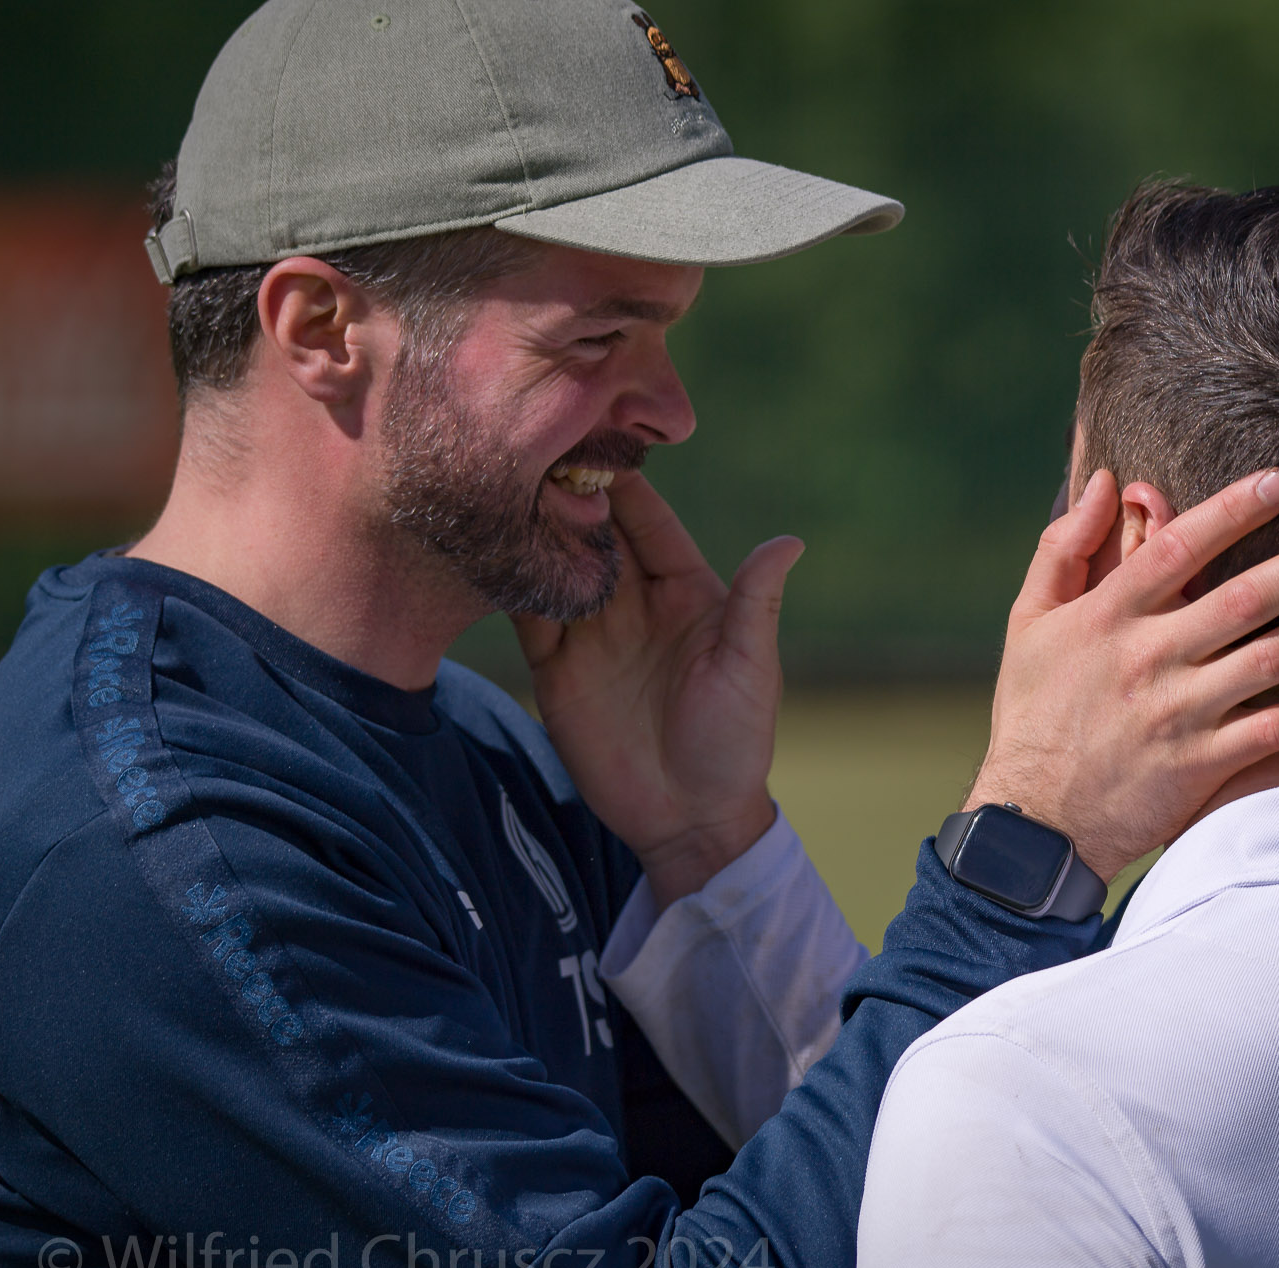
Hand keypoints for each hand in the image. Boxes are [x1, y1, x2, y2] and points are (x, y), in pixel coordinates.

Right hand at [513, 472, 802, 909]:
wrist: (688, 819)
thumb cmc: (734, 742)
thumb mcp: (749, 669)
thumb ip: (755, 603)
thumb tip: (790, 541)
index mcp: (688, 591)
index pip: (651, 523)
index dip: (627, 484)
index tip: (598, 437)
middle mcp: (637, 601)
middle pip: (598, 532)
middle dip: (572, 491)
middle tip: (538, 449)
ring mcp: (593, 632)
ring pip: (558, 563)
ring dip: (536, 529)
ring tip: (504, 486)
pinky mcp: (556, 667)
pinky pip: (528, 612)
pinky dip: (510, 581)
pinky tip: (487, 548)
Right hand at [967, 469, 1278, 880]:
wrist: (1035, 820)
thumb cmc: (1034, 711)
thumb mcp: (1030, 621)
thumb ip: (1066, 548)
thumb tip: (1102, 478)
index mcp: (1108, 615)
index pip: (1177, 549)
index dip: (1231, 512)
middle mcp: (1149, 658)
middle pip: (1245, 599)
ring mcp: (1179, 714)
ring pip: (1273, 660)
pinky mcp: (1200, 766)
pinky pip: (1276, 731)